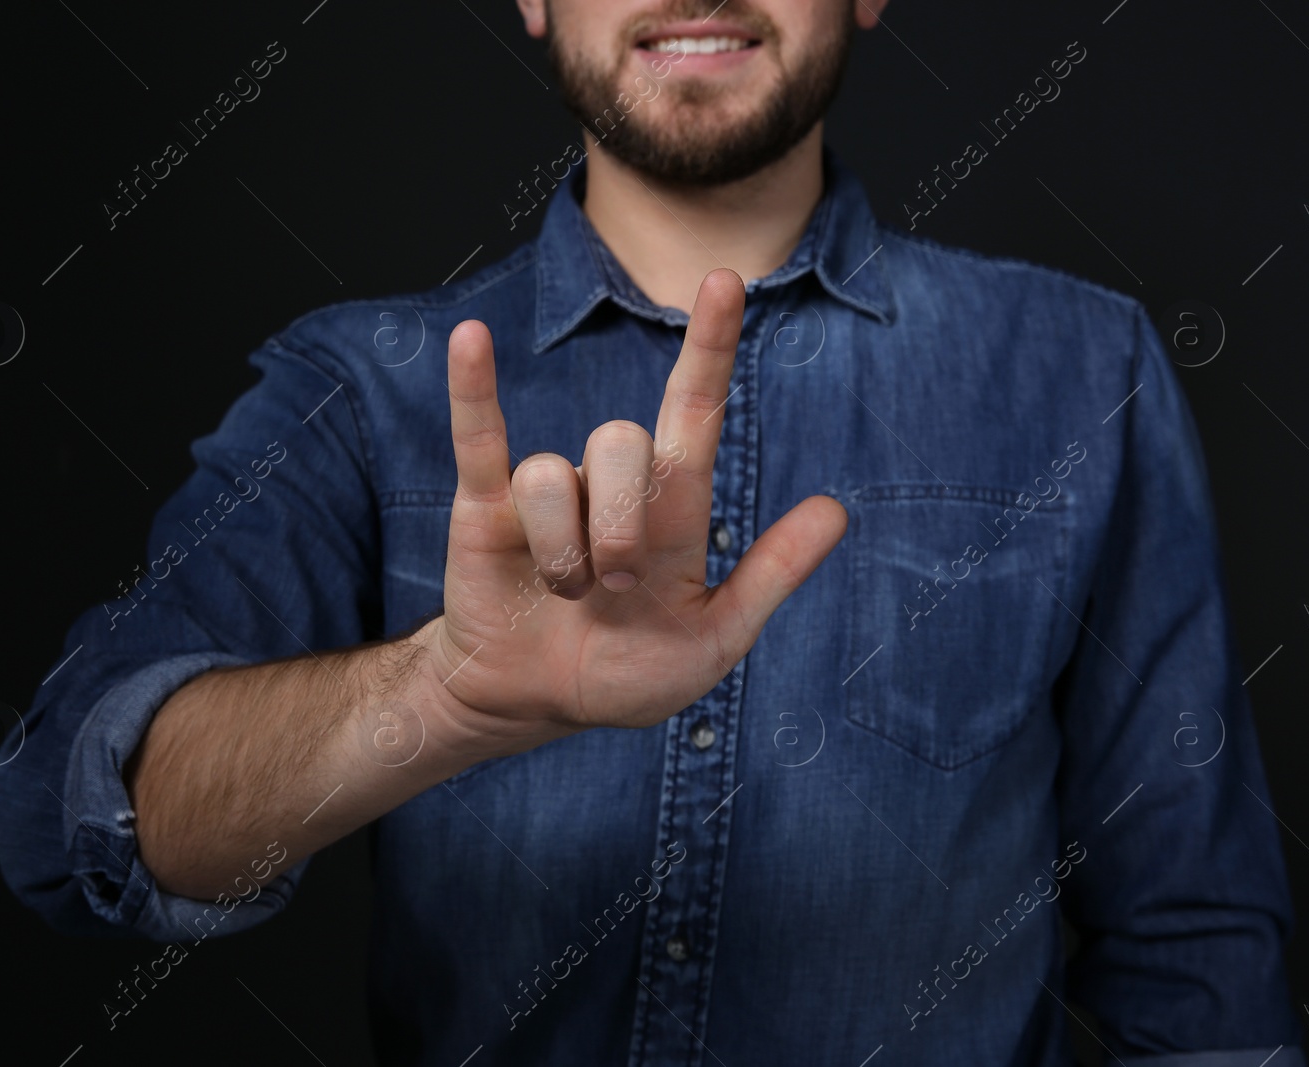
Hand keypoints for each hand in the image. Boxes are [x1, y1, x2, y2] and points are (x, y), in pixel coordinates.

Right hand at [429, 268, 848, 732]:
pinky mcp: (485, 506)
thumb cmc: (628, 671)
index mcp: (673, 505)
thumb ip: (769, 577)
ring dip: (563, 550)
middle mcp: (612, 482)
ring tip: (566, 597)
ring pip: (551, 474)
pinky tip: (472, 338)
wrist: (537, 704)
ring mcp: (549, 491)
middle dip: (620, 525)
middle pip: (620, 442)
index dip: (709, 346)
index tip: (724, 281)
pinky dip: (473, 388)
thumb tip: (836, 510)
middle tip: (618, 587)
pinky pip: (480, 435)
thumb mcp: (713, 640)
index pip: (694, 407)